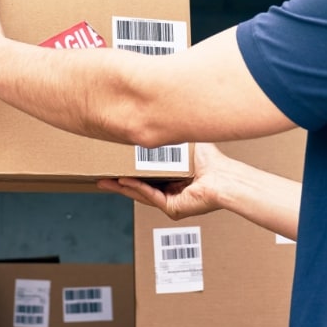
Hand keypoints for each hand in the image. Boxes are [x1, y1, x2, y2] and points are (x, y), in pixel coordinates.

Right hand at [98, 142, 233, 219]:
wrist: (225, 176)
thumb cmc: (213, 161)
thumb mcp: (184, 144)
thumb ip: (170, 136)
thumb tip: (159, 117)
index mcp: (174, 179)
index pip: (146, 176)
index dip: (129, 171)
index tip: (113, 165)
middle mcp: (171, 192)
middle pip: (139, 188)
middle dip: (118, 183)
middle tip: (100, 178)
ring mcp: (171, 202)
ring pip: (141, 194)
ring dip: (123, 187)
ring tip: (107, 180)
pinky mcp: (173, 209)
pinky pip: (151, 196)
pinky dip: (137, 188)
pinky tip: (124, 181)